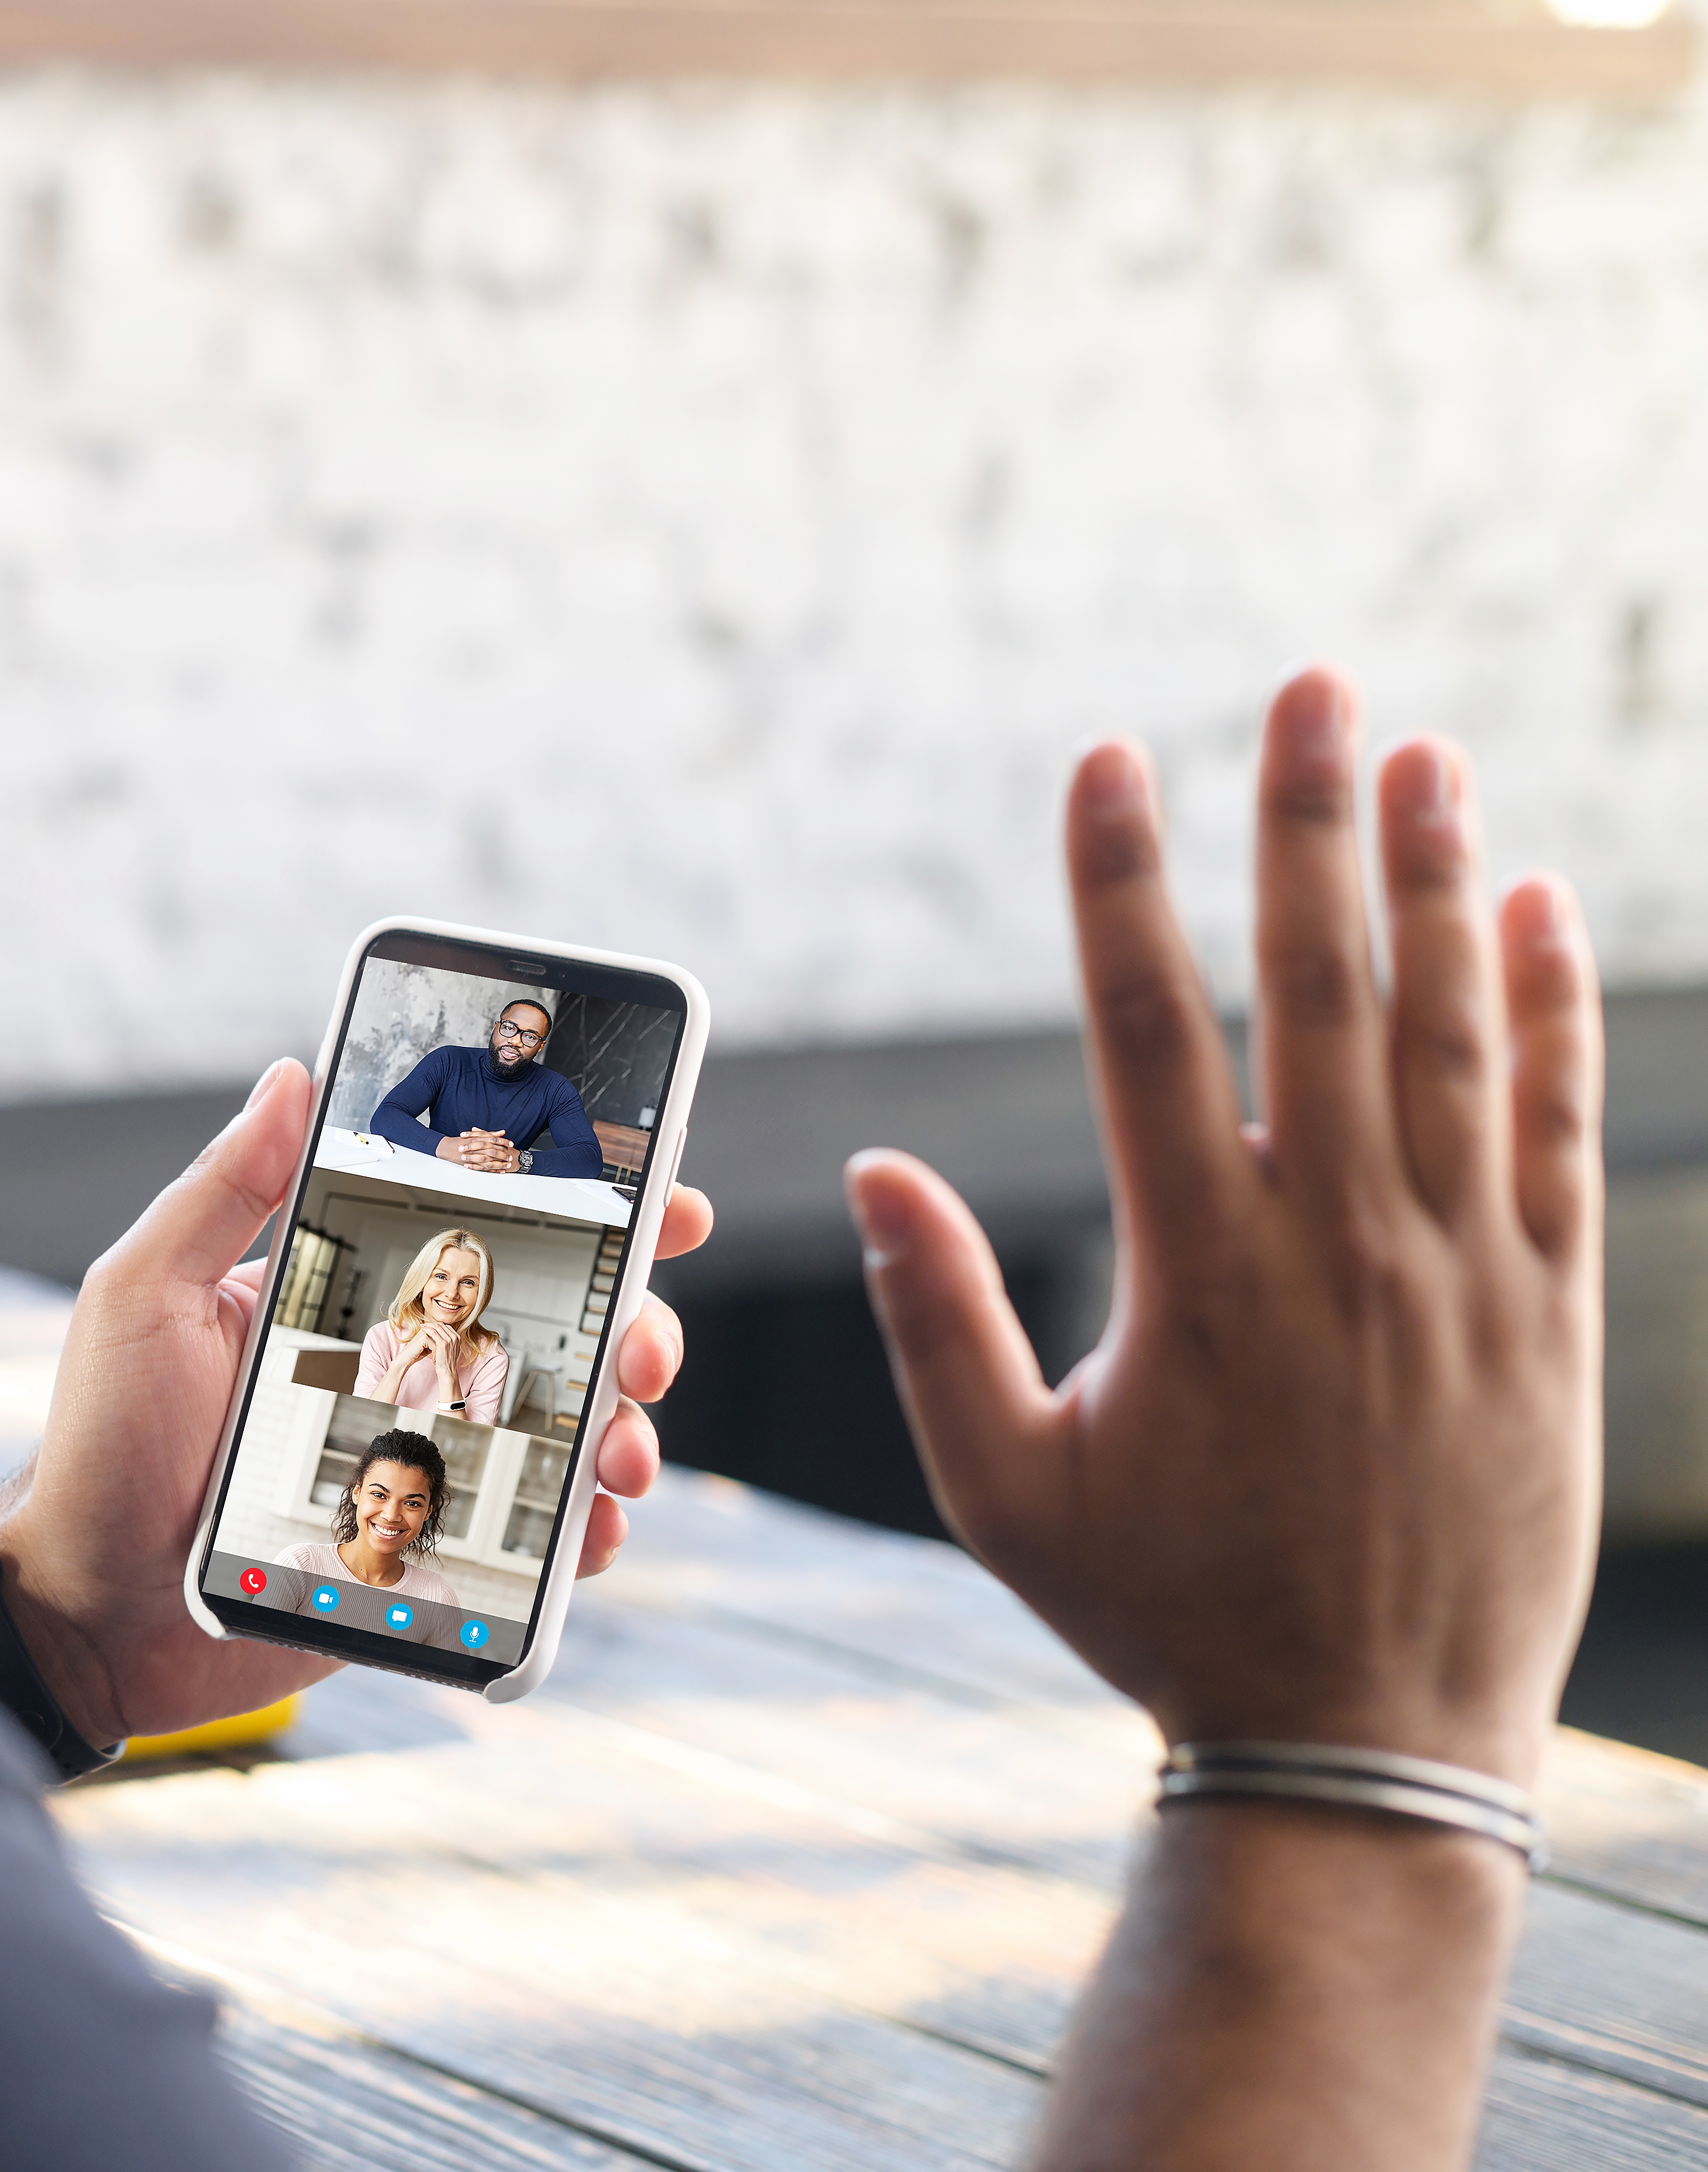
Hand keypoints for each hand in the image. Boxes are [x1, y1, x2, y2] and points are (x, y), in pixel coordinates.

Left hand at [0, 1059, 714, 1743]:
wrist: (82, 1610)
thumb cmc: (99, 1446)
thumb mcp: (145, 1294)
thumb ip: (222, 1189)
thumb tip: (291, 1076)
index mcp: (346, 1300)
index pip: (480, 1236)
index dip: (584, 1209)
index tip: (658, 1192)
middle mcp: (398, 1377)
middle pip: (555, 1334)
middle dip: (634, 1325)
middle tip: (641, 1343)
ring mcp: (422, 1468)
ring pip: (565, 1437)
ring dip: (624, 1433)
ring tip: (622, 1452)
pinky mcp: (426, 1558)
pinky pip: (532, 1545)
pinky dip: (581, 1539)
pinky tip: (589, 1533)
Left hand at [410, 1319, 462, 1376]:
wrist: (447, 1371)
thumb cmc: (446, 1361)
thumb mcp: (450, 1349)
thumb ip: (448, 1341)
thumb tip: (441, 1334)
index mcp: (458, 1337)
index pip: (446, 1326)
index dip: (437, 1324)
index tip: (429, 1325)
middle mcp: (455, 1337)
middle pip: (442, 1325)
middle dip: (432, 1323)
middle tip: (424, 1324)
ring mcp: (450, 1339)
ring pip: (437, 1327)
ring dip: (428, 1325)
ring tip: (421, 1326)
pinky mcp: (443, 1343)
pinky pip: (433, 1332)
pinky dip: (427, 1329)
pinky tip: (422, 1330)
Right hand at [846, 670, 1601, 1787]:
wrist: (1369, 1746)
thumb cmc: (1164, 1617)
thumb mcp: (1004, 1491)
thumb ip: (932, 1325)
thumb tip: (871, 1172)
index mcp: (1197, 1273)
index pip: (1151, 1029)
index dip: (1122, 882)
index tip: (1110, 758)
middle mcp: (1338, 1246)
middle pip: (1325, 988)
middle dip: (1308, 822)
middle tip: (1311, 686)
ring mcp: (1459, 1275)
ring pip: (1456, 1034)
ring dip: (1440, 881)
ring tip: (1428, 753)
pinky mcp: (1549, 1316)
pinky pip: (1560, 1133)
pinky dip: (1554, 1015)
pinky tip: (1537, 908)